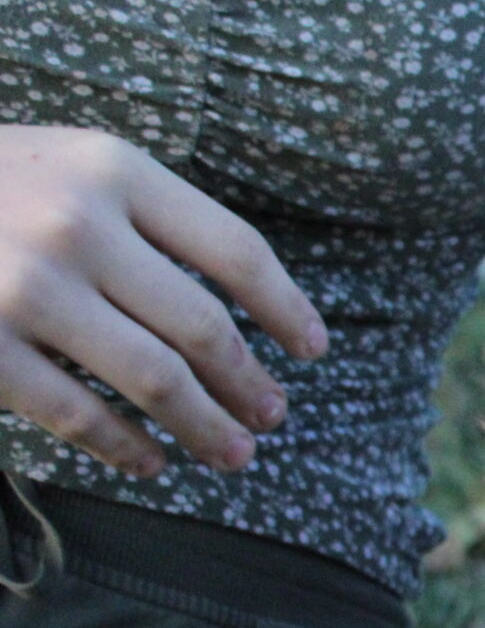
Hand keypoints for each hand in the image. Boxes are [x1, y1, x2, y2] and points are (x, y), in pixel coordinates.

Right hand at [0, 125, 326, 478]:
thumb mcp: (74, 166)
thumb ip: (152, 220)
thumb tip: (250, 308)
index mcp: (113, 170)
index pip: (238, 252)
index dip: (289, 310)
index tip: (313, 350)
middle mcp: (76, 225)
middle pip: (205, 328)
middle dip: (250, 383)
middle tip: (272, 416)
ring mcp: (27, 287)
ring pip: (155, 380)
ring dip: (207, 427)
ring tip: (234, 453)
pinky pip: (79, 414)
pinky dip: (127, 447)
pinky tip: (151, 461)